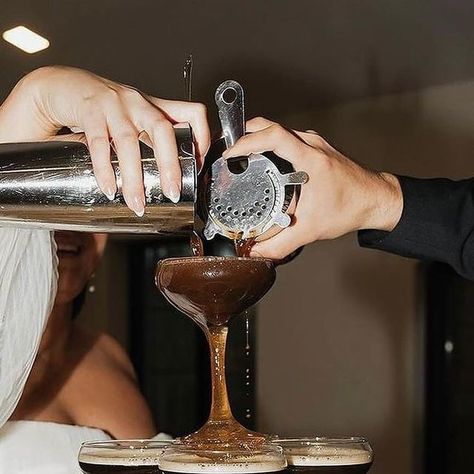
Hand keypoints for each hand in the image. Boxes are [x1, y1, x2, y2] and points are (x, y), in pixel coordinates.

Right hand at [0, 66, 209, 215]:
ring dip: (134, 177)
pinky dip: (104, 169)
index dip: (203, 137)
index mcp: (155, 107)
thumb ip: (153, 138)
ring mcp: (114, 105)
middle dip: (170, 164)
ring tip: (137, 203)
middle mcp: (139, 104)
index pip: (191, 112)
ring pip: (129, 142)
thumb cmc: (105, 108)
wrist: (64, 86)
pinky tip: (109, 188)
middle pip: (163, 130)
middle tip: (172, 193)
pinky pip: (98, 143)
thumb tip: (171, 174)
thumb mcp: (136, 118)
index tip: (200, 165)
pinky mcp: (89, 110)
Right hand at [223, 117, 402, 259]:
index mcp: (311, 159)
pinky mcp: (317, 147)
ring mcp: (316, 143)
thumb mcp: (312, 229)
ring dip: (258, 136)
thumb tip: (257, 252)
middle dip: (246, 133)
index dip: (248, 141)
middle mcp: (313, 145)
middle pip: (271, 125)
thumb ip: (281, 244)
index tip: (231, 152)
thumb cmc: (351, 208)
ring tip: (241, 152)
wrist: (376, 200)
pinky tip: (263, 157)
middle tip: (228, 147)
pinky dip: (271, 142)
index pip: (274, 136)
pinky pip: (288, 137)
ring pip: (280, 129)